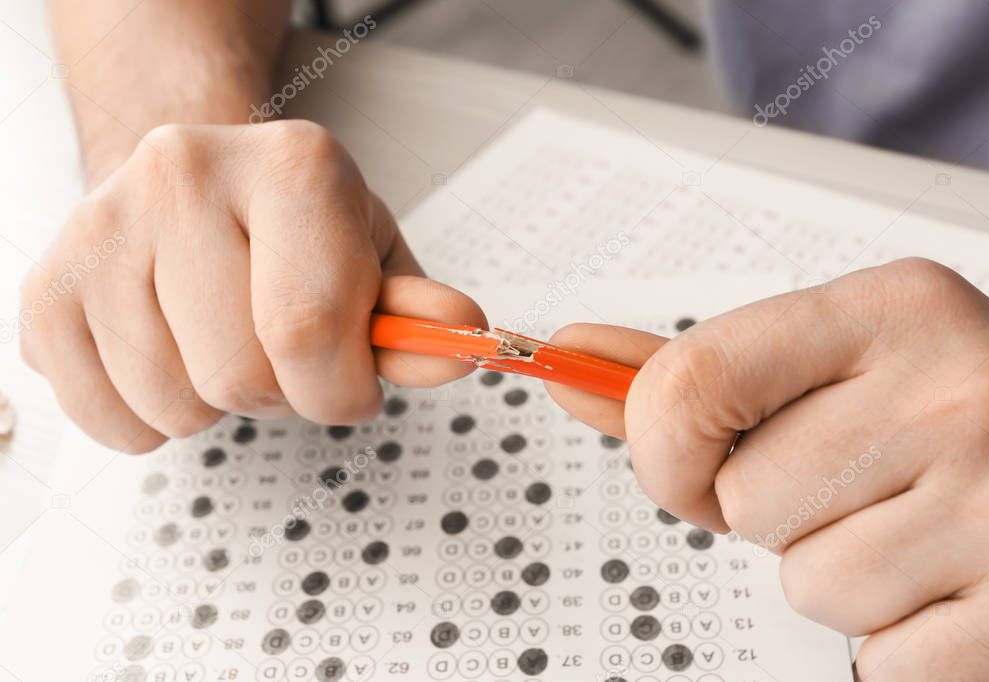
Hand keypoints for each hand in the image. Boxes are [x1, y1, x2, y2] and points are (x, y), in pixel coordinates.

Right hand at [21, 121, 483, 452]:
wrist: (195, 184)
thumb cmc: (291, 226)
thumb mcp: (371, 256)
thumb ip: (415, 314)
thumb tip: (460, 341)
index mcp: (292, 166)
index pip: (310, 330)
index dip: (342, 390)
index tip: (351, 384)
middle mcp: (185, 175)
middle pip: (242, 378)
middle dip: (282, 396)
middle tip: (282, 352)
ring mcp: (103, 226)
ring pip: (175, 407)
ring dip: (218, 405)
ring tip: (224, 341)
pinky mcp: (49, 285)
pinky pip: (108, 420)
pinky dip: (152, 421)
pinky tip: (172, 358)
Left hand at [548, 258, 988, 680]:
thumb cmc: (946, 410)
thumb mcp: (835, 360)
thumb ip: (698, 373)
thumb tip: (573, 366)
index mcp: (892, 311)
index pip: (693, 383)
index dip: (665, 449)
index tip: (689, 462)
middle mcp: (957, 393)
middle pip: (744, 500)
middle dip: (778, 512)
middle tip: (858, 483)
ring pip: (807, 584)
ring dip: (838, 572)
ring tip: (911, 525)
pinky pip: (878, 660)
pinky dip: (894, 638)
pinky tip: (945, 578)